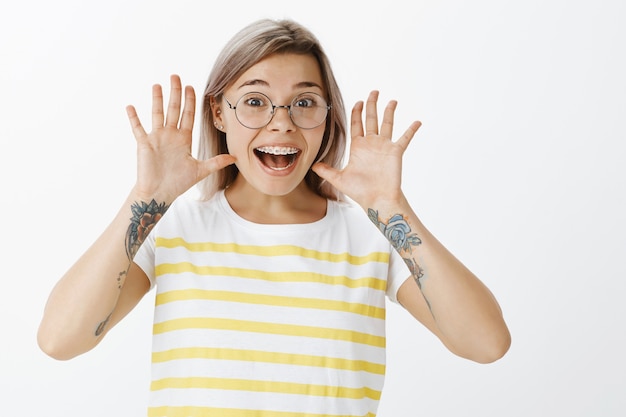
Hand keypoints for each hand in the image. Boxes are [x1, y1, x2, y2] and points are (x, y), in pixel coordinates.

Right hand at [126, 74, 235, 201]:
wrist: (161, 193)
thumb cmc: (178, 183)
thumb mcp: (201, 170)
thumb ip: (217, 162)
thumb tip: (235, 157)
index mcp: (183, 139)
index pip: (188, 115)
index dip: (190, 101)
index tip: (191, 87)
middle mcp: (170, 135)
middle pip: (174, 109)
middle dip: (175, 93)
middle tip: (176, 76)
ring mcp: (156, 138)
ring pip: (157, 114)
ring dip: (157, 100)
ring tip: (157, 85)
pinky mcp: (144, 144)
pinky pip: (138, 128)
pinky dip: (134, 118)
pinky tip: (130, 106)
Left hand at [313, 90, 420, 208]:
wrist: (376, 200)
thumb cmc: (360, 191)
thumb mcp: (339, 178)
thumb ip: (326, 170)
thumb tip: (312, 165)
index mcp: (358, 147)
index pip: (357, 124)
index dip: (357, 112)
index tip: (359, 101)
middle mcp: (372, 144)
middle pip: (371, 119)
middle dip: (372, 105)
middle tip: (374, 91)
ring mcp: (384, 147)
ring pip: (388, 124)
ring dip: (389, 112)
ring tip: (392, 100)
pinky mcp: (395, 152)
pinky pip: (405, 138)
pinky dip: (411, 130)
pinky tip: (417, 121)